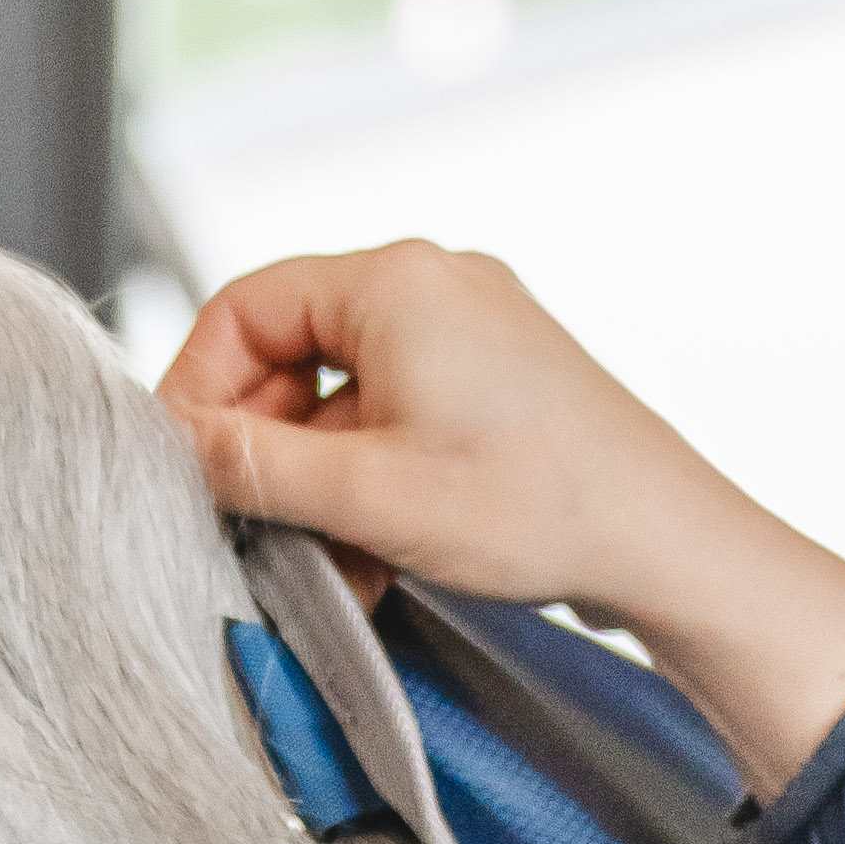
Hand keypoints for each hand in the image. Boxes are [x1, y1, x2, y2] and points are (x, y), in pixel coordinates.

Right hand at [154, 242, 844, 793]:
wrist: (667, 545)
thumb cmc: (539, 508)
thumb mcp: (368, 495)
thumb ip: (255, 465)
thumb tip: (177, 447)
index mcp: (394, 281)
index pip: (243, 308)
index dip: (196, 388)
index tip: (180, 463)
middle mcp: (433, 285)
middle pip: (293, 352)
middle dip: (264, 447)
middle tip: (242, 524)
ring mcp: (471, 331)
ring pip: (346, 397)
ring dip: (319, 481)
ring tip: (318, 562)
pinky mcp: (498, 382)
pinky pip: (400, 418)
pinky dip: (372, 482)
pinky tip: (370, 558)